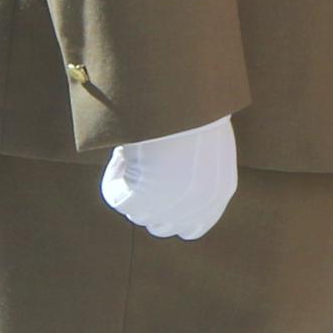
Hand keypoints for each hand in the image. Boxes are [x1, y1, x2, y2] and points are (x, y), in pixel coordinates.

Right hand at [101, 116, 237, 239]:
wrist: (180, 104)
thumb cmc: (194, 111)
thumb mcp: (205, 143)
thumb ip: (194, 170)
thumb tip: (165, 177)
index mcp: (218, 192)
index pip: (192, 228)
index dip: (172, 215)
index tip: (158, 191)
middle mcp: (196, 208)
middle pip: (161, 227)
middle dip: (148, 204)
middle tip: (141, 169)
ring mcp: (167, 210)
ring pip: (137, 213)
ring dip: (131, 186)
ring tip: (136, 152)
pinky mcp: (140, 203)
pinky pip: (115, 198)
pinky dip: (113, 176)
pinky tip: (122, 153)